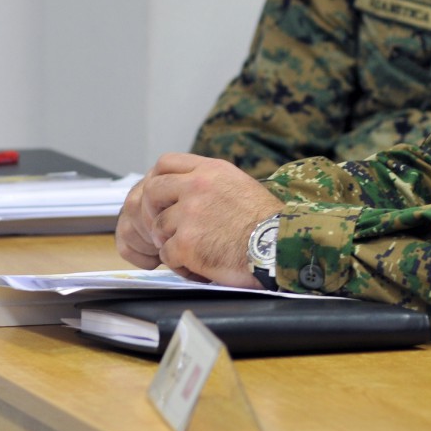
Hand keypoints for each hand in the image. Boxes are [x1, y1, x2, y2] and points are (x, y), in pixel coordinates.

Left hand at [115, 152, 283, 287]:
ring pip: (158, 227)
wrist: (277, 246)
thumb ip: (210, 182)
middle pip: (152, 191)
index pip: (166, 163)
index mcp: (211, 170)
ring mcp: (189, 215)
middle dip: (153, 212)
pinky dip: (180, 264)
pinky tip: (198, 267)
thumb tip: (186, 189)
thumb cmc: (265, 221)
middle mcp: (197, 187)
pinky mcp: (186, 243)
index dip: (158, 180)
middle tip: (166, 228)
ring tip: (192, 252)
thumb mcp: (239, 184)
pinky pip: (167, 254)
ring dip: (169, 242)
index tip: (161, 197)